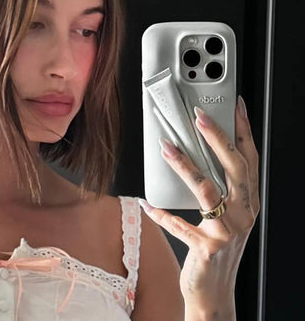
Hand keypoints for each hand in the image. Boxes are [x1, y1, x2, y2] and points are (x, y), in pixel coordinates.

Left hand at [140, 96, 258, 319]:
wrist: (215, 291)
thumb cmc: (216, 248)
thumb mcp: (224, 216)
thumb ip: (216, 189)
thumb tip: (192, 152)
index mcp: (248, 202)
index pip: (249, 159)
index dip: (243, 131)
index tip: (234, 106)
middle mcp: (243, 214)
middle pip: (234, 168)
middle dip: (217, 138)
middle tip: (198, 116)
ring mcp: (227, 232)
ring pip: (207, 191)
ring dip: (184, 166)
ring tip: (165, 147)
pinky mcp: (207, 248)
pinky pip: (179, 225)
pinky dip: (161, 214)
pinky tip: (146, 203)